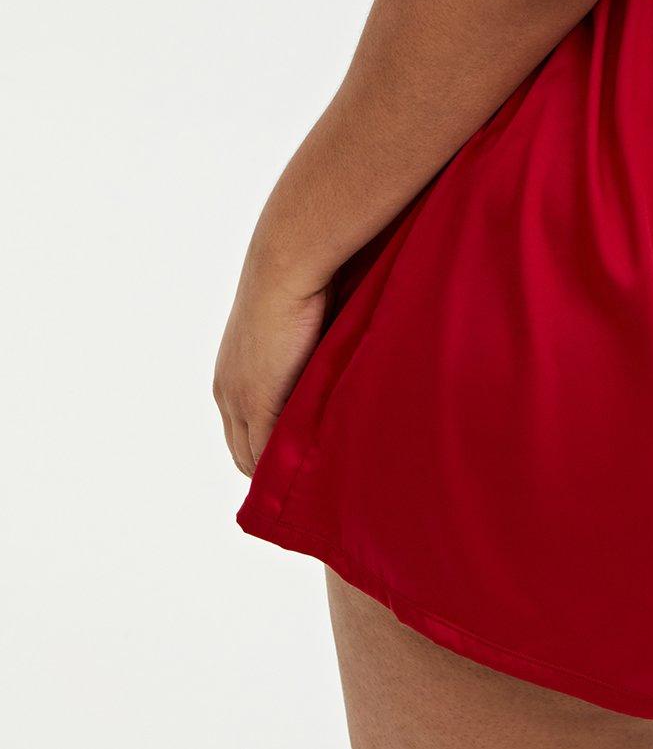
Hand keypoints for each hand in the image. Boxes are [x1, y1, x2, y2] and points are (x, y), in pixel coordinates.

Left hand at [213, 255, 328, 476]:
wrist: (286, 265)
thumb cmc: (302, 279)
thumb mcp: (296, 323)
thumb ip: (302, 353)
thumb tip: (329, 356)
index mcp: (230, 374)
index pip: (241, 433)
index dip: (266, 452)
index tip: (296, 461)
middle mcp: (226, 391)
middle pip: (241, 454)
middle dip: (271, 470)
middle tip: (309, 483)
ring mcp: (239, 399)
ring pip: (252, 459)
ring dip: (281, 471)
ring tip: (316, 482)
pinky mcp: (259, 402)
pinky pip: (271, 452)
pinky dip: (291, 467)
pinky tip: (318, 470)